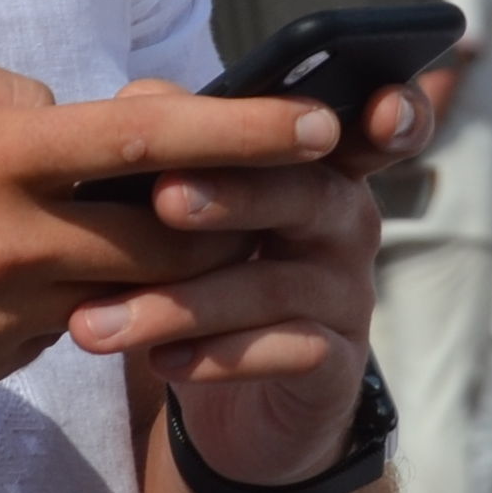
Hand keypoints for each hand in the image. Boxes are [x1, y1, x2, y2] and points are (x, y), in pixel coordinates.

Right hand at [0, 51, 354, 433]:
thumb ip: (2, 90)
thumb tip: (88, 109)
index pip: (152, 138)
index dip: (249, 133)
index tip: (324, 126)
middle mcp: (7, 241)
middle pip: (175, 235)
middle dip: (241, 216)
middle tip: (294, 193)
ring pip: (133, 288)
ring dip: (173, 264)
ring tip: (197, 229)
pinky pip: (65, 323)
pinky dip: (88, 296)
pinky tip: (68, 276)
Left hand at [73, 77, 389, 487]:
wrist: (240, 397)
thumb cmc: (214, 269)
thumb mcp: (198, 202)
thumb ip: (180, 141)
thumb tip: (139, 94)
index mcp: (321, 167)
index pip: (373, 131)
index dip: (398, 112)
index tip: (379, 108)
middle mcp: (346, 224)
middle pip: (309, 194)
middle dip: (239, 193)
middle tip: (165, 199)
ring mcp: (346, 296)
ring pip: (277, 286)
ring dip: (183, 302)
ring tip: (92, 325)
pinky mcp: (333, 364)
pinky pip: (283, 353)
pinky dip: (217, 358)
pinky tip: (160, 362)